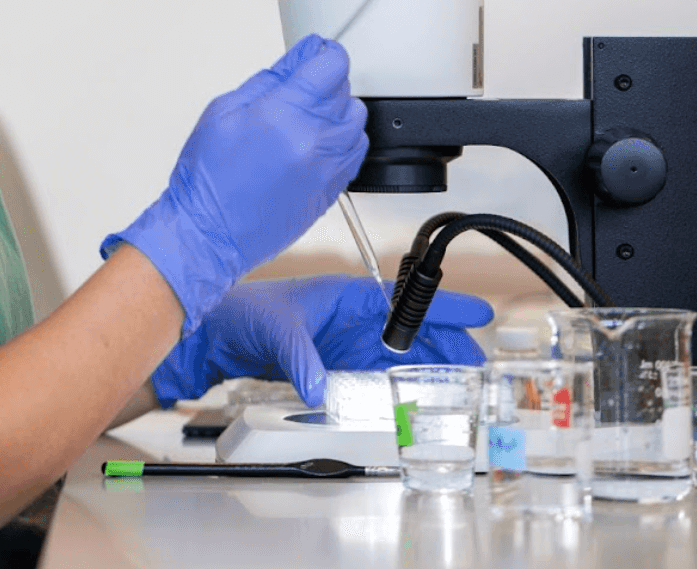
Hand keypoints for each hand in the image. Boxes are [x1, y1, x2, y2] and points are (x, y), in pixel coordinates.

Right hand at [102, 36, 368, 334]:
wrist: (207, 233)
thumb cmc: (208, 178)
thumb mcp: (224, 111)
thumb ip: (269, 80)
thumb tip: (297, 59)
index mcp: (284, 115)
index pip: (331, 67)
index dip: (325, 53)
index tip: (317, 54)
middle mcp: (312, 141)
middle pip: (346, 92)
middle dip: (326, 82)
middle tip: (301, 88)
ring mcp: (325, 169)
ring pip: (356, 123)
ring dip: (337, 112)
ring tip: (308, 118)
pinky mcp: (331, 190)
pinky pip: (354, 153)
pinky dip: (342, 141)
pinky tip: (316, 142)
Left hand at [150, 275, 493, 407]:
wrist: (218, 333)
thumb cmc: (245, 313)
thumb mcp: (277, 332)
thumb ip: (301, 361)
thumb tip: (320, 390)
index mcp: (345, 295)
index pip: (404, 300)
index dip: (442, 307)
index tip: (476, 313)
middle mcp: (351, 318)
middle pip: (410, 331)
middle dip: (446, 345)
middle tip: (478, 363)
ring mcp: (346, 343)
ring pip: (399, 356)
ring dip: (429, 369)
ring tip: (460, 385)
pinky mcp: (336, 366)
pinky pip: (377, 376)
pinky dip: (399, 387)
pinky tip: (416, 400)